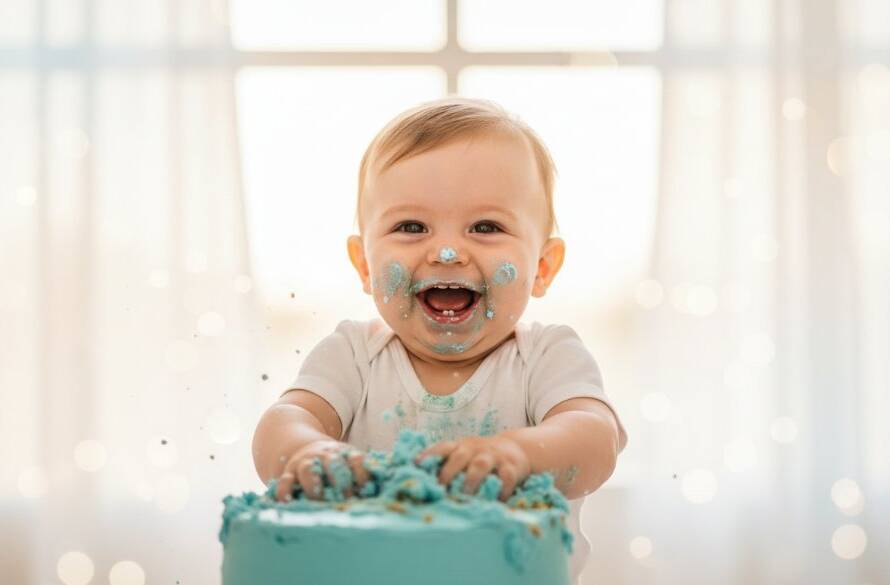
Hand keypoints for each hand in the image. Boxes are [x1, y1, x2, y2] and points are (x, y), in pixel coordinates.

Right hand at [275, 439, 369, 501]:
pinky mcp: (288, 473)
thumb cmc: (338, 463)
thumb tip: (403, 475)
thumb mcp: (353, 461)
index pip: (357, 459)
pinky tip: (287, 504)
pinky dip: (283, 493)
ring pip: (307, 470)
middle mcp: (325, 456)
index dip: (363, 473)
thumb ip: (371, 473)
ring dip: (313, 485)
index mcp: (345, 454)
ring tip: (318, 501)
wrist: (307, 447)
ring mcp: (305, 463)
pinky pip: (283, 482)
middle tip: (346, 499)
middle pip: (332, 463)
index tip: (368, 489)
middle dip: (340, 481)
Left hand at [415, 435, 531, 501]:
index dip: (429, 455)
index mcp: (460, 446)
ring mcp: (493, 456)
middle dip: (448, 472)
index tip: (416, 466)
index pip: (442, 448)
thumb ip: (447, 466)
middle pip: (460, 456)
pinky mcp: (511, 467)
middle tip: (440, 489)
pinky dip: (500, 491)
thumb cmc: (480, 456)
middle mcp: (475, 448)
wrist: (516, 448)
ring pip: (481, 464)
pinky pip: (506, 478)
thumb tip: (421, 484)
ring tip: (465, 497)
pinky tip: (494, 502)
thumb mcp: (464, 454)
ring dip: (471, 481)